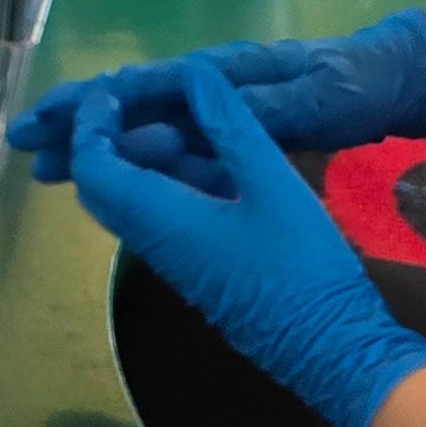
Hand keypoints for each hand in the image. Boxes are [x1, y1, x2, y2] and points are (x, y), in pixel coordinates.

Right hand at [8, 12, 425, 187]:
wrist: (392, 83)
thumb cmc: (355, 85)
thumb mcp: (318, 100)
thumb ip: (260, 107)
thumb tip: (196, 102)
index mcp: (223, 75)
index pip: (142, 86)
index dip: (90, 104)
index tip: (47, 122)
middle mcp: (211, 89)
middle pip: (130, 106)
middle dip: (75, 123)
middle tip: (24, 147)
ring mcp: (220, 113)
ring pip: (145, 130)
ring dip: (98, 147)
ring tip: (51, 172)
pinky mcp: (233, 138)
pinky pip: (173, 152)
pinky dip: (137, 163)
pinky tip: (113, 184)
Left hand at [45, 63, 425, 426]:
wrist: (333, 351)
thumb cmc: (303, 267)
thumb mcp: (273, 183)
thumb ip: (230, 126)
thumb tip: (195, 74)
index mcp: (158, 218)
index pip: (93, 164)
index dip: (92, 121)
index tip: (115, 87)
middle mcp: (152, 241)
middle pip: (101, 185)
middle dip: (104, 137)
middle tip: (135, 99)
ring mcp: (173, 261)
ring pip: (129, 202)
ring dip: (135, 159)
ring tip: (171, 120)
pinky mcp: (197, 270)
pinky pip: (158, 218)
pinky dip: (163, 182)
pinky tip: (205, 161)